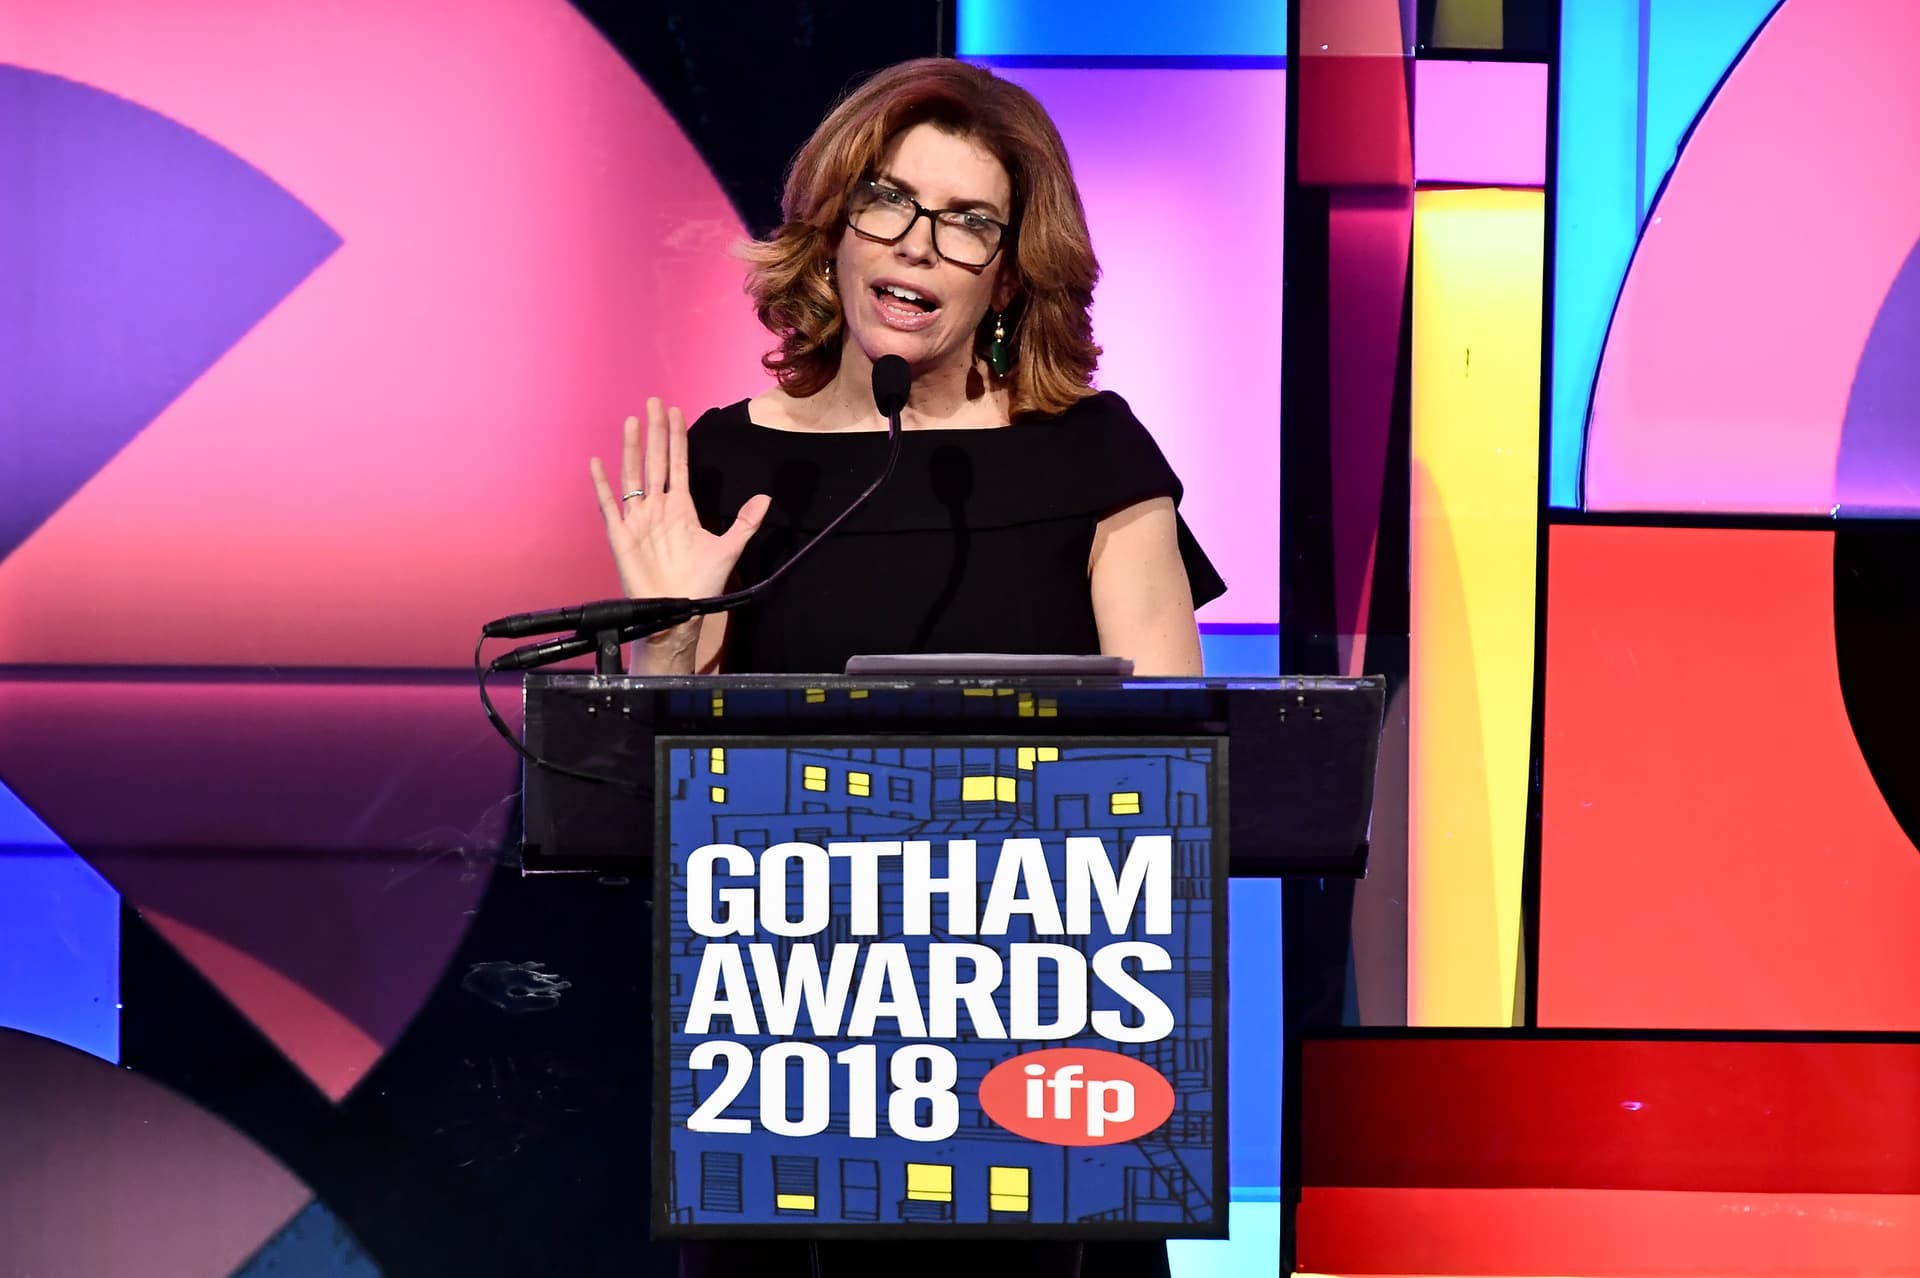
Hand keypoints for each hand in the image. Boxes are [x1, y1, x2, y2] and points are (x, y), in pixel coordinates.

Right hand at [589, 399, 770, 656]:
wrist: (677, 612)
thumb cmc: (700, 583)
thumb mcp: (729, 549)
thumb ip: (745, 523)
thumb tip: (766, 498)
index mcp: (681, 508)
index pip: (678, 465)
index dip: (677, 439)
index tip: (677, 412)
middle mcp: (658, 508)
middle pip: (654, 461)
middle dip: (655, 432)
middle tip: (654, 402)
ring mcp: (638, 520)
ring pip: (633, 476)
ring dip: (632, 449)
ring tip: (632, 422)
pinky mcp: (621, 535)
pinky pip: (609, 506)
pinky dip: (602, 485)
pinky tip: (597, 462)